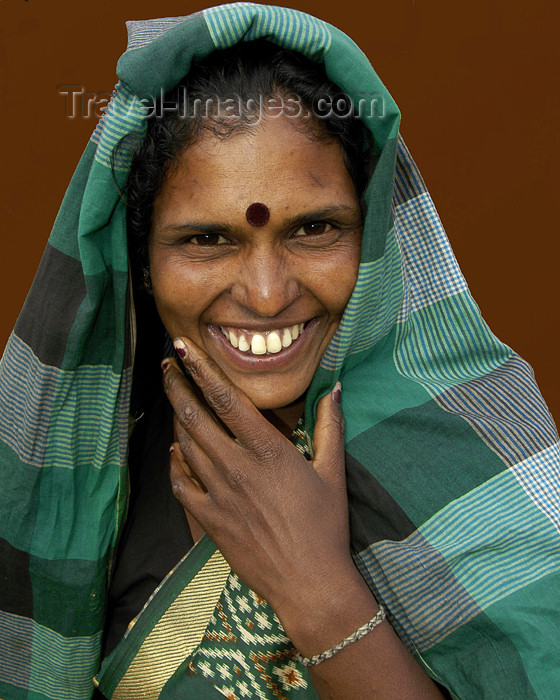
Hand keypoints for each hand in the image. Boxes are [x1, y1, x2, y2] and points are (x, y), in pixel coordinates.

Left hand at [162, 336, 354, 618]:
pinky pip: (181, 484)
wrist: (309, 582)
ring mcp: (219, 494)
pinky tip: (176, 451)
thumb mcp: (333, 471)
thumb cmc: (325, 525)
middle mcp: (236, 467)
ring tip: (173, 397)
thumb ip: (330, 426)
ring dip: (176, 417)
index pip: (226, 399)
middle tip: (167, 363)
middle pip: (195, 417)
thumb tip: (336, 389)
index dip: (202, 370)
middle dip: (178, 385)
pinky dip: (175, 463)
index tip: (184, 349)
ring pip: (186, 446)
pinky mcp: (209, 520)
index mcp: (267, 451)